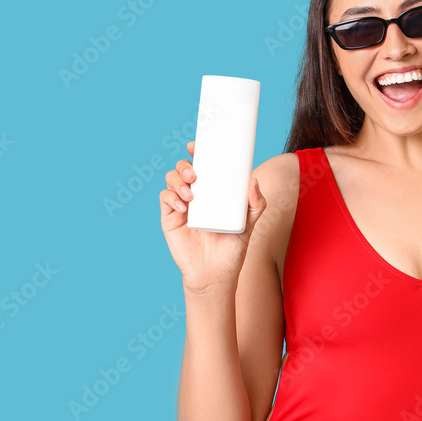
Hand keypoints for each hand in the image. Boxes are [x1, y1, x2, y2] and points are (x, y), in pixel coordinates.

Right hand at [159, 141, 266, 292]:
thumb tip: (253, 181)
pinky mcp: (170, 218)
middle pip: (184, 169)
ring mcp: (182, 205)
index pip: (204, 166)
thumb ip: (257, 204)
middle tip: (195, 175)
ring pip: (172, 179)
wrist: (215, 275)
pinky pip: (164, 198)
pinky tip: (182, 205)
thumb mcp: (250, 224)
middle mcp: (197, 195)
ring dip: (178, 180)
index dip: (198, 152)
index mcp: (214, 192)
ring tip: (191, 194)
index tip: (196, 145)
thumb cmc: (233, 249)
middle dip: (186, 165)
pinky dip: (171, 196)